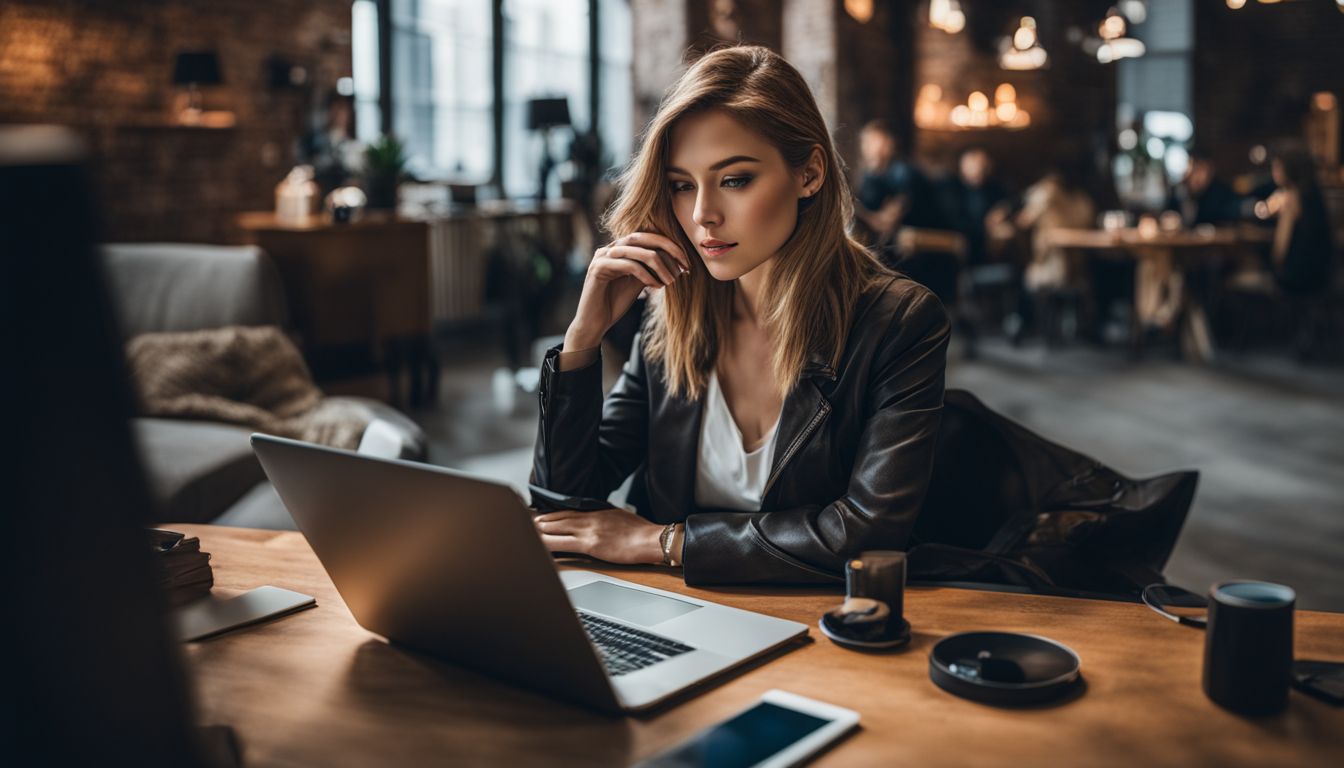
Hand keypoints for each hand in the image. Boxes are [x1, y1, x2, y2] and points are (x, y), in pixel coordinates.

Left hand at [534, 508, 664, 564]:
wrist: (651, 539)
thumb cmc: (642, 532)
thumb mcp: (622, 518)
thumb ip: (608, 519)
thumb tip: (604, 522)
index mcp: (599, 512)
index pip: (572, 511)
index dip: (556, 514)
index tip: (546, 514)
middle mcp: (591, 518)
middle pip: (562, 517)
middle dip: (545, 520)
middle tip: (531, 520)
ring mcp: (589, 530)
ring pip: (558, 528)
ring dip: (542, 529)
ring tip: (531, 530)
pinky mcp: (590, 544)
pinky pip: (563, 543)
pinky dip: (549, 543)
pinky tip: (540, 544)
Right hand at [565, 232, 691, 349]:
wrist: (595, 322)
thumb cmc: (616, 302)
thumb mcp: (639, 282)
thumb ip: (652, 269)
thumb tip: (678, 262)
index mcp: (620, 248)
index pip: (647, 237)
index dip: (669, 246)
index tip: (686, 264)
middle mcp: (610, 248)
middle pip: (643, 237)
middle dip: (668, 249)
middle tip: (684, 265)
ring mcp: (602, 256)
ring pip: (637, 250)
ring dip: (659, 265)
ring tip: (671, 281)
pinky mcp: (598, 268)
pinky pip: (628, 266)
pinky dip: (646, 275)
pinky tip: (656, 287)